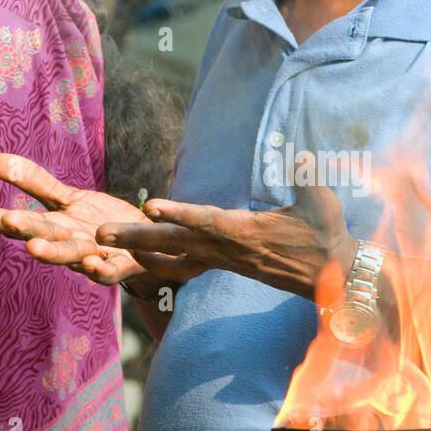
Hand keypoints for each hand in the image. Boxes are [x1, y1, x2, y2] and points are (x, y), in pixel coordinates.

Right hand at [0, 154, 187, 287]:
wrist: (146, 245)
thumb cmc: (101, 222)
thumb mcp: (68, 199)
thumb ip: (35, 182)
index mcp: (53, 228)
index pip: (19, 223)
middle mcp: (69, 246)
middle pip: (43, 239)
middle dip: (25, 231)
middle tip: (8, 220)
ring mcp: (94, 258)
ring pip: (72, 257)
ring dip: (54, 254)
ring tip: (35, 248)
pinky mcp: (122, 266)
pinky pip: (110, 272)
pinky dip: (100, 270)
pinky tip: (92, 261)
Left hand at [97, 185, 357, 300]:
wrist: (331, 276)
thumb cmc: (327, 235)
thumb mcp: (322, 205)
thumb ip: (307, 178)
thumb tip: (303, 155)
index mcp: (248, 233)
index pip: (208, 221)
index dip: (180, 213)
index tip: (152, 205)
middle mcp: (228, 249)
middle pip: (175, 242)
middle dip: (137, 236)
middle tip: (99, 233)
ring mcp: (223, 259)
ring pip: (171, 253)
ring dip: (136, 246)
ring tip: (101, 240)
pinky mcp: (223, 263)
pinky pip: (181, 264)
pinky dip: (156, 259)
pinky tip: (134, 254)